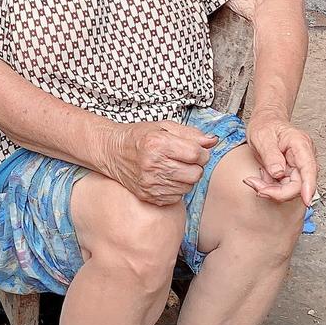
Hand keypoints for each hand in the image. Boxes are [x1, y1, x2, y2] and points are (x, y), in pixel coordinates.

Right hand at [103, 120, 217, 206]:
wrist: (112, 152)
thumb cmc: (139, 137)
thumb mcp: (165, 127)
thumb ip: (191, 134)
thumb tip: (213, 141)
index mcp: (158, 144)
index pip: (197, 154)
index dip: (202, 152)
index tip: (195, 150)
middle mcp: (153, 165)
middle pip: (196, 173)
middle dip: (195, 166)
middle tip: (184, 159)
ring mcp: (150, 183)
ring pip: (188, 187)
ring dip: (186, 178)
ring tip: (173, 167)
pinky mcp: (149, 196)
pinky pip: (177, 197)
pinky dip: (176, 188)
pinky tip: (165, 177)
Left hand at [245, 113, 316, 204]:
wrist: (266, 121)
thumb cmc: (265, 124)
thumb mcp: (262, 136)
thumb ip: (270, 155)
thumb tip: (278, 173)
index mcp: (300, 144)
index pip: (309, 169)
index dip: (308, 186)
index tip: (306, 200)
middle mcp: (303, 157)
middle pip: (298, 184)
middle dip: (277, 191)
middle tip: (256, 186)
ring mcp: (298, 166)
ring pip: (290, 189)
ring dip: (270, 190)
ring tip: (254, 181)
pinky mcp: (291, 173)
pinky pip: (283, 187)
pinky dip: (269, 187)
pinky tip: (260, 177)